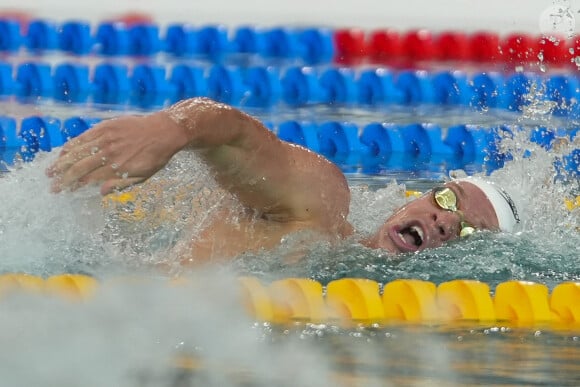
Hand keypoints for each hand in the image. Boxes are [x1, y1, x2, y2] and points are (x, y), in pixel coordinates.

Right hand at [46, 112, 187, 194]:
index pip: (88, 179)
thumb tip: (100, 193)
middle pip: (79, 167)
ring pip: (78, 151)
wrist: (165, 131)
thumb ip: (121, 185)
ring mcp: (106, 139)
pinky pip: (84, 137)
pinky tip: (63, 152)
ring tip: (50, 171)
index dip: (73, 186)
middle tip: (52, 186)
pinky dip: (71, 145)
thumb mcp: (143, 176)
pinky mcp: (106, 127)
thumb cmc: (156, 157)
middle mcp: (109, 154)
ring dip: (62, 162)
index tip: (62, 192)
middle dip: (63, 177)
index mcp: (118, 168)